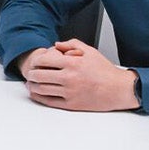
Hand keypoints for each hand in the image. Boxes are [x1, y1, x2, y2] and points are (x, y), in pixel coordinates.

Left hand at [20, 39, 139, 110]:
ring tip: (30, 83)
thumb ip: (72, 44)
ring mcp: (69, 92)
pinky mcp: (71, 105)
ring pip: (42, 90)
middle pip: (39, 76)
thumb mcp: (90, 51)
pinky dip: (39, 97)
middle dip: (31, 74)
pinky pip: (49, 101)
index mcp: (73, 63)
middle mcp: (69, 78)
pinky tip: (36, 93)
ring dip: (32, 86)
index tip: (35, 62)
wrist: (118, 89)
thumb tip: (56, 45)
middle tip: (30, 73)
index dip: (36, 61)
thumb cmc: (105, 71)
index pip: (44, 61)